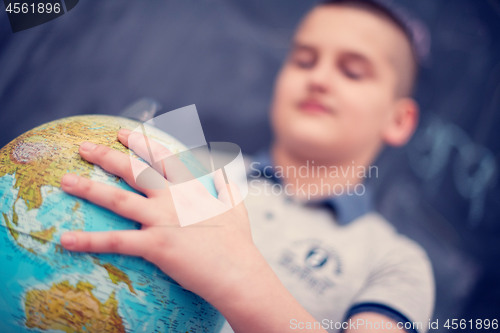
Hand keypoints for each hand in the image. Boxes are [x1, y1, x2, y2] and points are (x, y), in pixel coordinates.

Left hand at [60, 129, 326, 331]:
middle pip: (134, 171)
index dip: (141, 144)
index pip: (162, 158)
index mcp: (190, 188)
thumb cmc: (238, 241)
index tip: (123, 133)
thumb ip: (224, 184)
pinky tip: (65, 239)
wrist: (238, 271)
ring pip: (118, 199)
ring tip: (64, 181)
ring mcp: (162, 220)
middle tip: (83, 148)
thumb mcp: (235, 205)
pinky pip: (116, 242)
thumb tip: (223, 170)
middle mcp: (172, 198)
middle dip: (107, 156)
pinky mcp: (155, 245)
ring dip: (89, 189)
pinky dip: (89, 241)